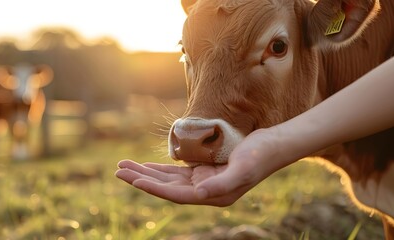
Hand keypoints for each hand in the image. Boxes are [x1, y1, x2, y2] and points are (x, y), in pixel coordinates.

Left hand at [115, 129, 291, 205]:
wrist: (274, 146)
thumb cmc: (260, 155)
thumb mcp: (242, 168)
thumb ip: (221, 184)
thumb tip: (197, 194)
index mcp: (212, 195)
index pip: (176, 194)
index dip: (154, 188)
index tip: (134, 180)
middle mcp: (205, 191)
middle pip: (166, 187)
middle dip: (142, 178)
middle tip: (119, 170)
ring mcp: (203, 181)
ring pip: (168, 179)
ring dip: (146, 173)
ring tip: (124, 167)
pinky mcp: (204, 170)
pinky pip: (176, 172)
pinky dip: (160, 169)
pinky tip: (146, 167)